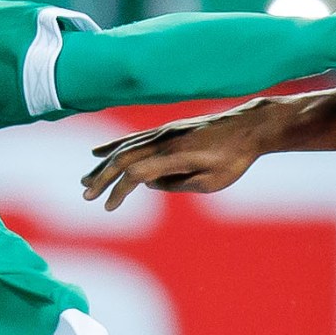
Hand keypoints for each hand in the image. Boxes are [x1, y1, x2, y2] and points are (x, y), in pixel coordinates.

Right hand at [83, 104, 271, 211]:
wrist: (249, 127)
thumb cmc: (234, 159)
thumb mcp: (210, 183)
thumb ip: (177, 185)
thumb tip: (149, 184)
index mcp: (176, 156)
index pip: (137, 174)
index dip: (118, 191)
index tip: (107, 207)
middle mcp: (166, 140)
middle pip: (125, 159)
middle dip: (103, 178)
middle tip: (86, 195)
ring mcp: (165, 131)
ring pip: (126, 147)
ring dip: (104, 164)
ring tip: (86, 178)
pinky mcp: (168, 128)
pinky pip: (135, 137)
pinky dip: (116, 146)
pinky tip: (100, 152)